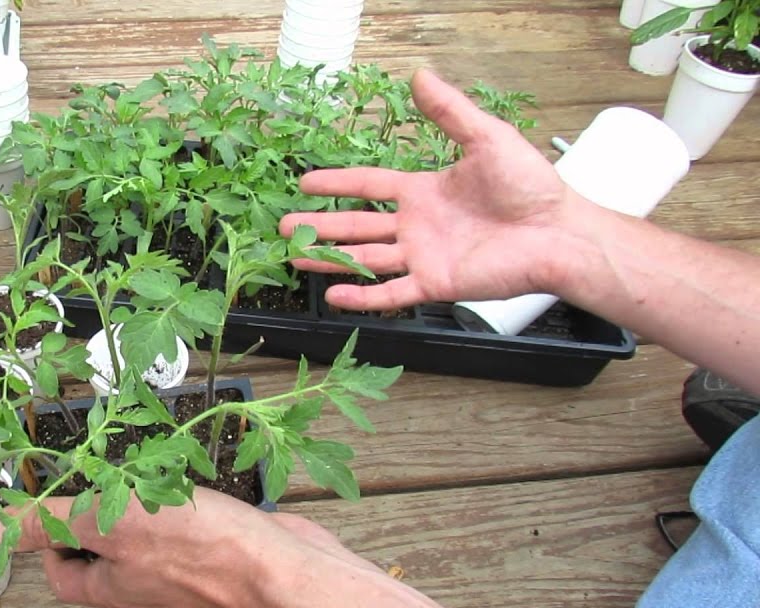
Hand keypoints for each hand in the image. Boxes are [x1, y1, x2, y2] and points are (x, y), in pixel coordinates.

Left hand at [0, 489, 370, 607]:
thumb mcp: (113, 523)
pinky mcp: (221, 558)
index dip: (48, 542)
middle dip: (99, 515)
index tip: (53, 504)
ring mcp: (187, 577)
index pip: (62, 574)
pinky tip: (193, 483)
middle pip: (105, 556)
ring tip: (146, 472)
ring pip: (149, 542)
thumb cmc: (203, 550)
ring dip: (143, 506)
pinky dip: (184, 507)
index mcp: (114, 586)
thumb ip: (56, 523)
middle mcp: (147, 588)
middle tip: (102, 476)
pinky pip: (190, 533)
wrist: (285, 571)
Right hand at [281, 68, 585, 310]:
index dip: (337, 183)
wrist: (557, 232)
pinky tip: (334, 296)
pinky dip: (363, 297)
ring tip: (295, 257)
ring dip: (330, 259)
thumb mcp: (487, 138)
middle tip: (284, 226)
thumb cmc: (530, 187)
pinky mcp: (435, 283)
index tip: (305, 182)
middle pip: (357, 225)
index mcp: (425, 191)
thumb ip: (450, 112)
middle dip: (320, 225)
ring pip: (365, 259)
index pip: (369, 186)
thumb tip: (421, 76)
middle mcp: (417, 225)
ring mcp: (423, 255)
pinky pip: (391, 292)